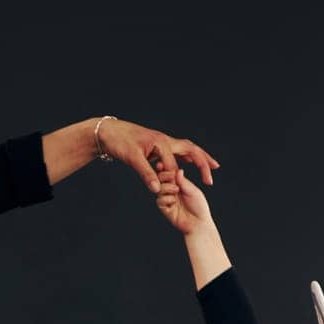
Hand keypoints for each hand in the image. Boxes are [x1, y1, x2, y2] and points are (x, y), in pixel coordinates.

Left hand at [97, 119, 219, 193]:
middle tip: (215, 169)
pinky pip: (176, 151)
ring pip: (185, 149)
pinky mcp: (157, 145)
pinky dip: (185, 157)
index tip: (179, 192)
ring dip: (197, 157)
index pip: (175, 164)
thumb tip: (157, 190)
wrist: (108, 131)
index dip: (177, 179)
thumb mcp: (132, 159)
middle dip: (203, 159)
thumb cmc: (119, 142)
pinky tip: (186, 165)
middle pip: (191, 148)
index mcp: (161, 143)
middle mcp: (165, 140)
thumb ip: (146, 174)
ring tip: (209, 166)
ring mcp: (162, 142)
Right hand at [155, 163, 214, 235]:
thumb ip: (183, 181)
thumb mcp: (192, 190)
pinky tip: (174, 203)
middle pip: (161, 179)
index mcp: (179, 183)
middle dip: (164, 176)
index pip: (169, 173)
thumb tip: (177, 170)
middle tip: (171, 178)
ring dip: (167, 187)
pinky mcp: (164, 208)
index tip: (161, 164)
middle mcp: (171, 190)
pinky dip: (167, 199)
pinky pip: (160, 200)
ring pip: (159, 189)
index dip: (165, 169)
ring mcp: (167, 199)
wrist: (198, 223)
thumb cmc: (199, 206)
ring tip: (176, 191)